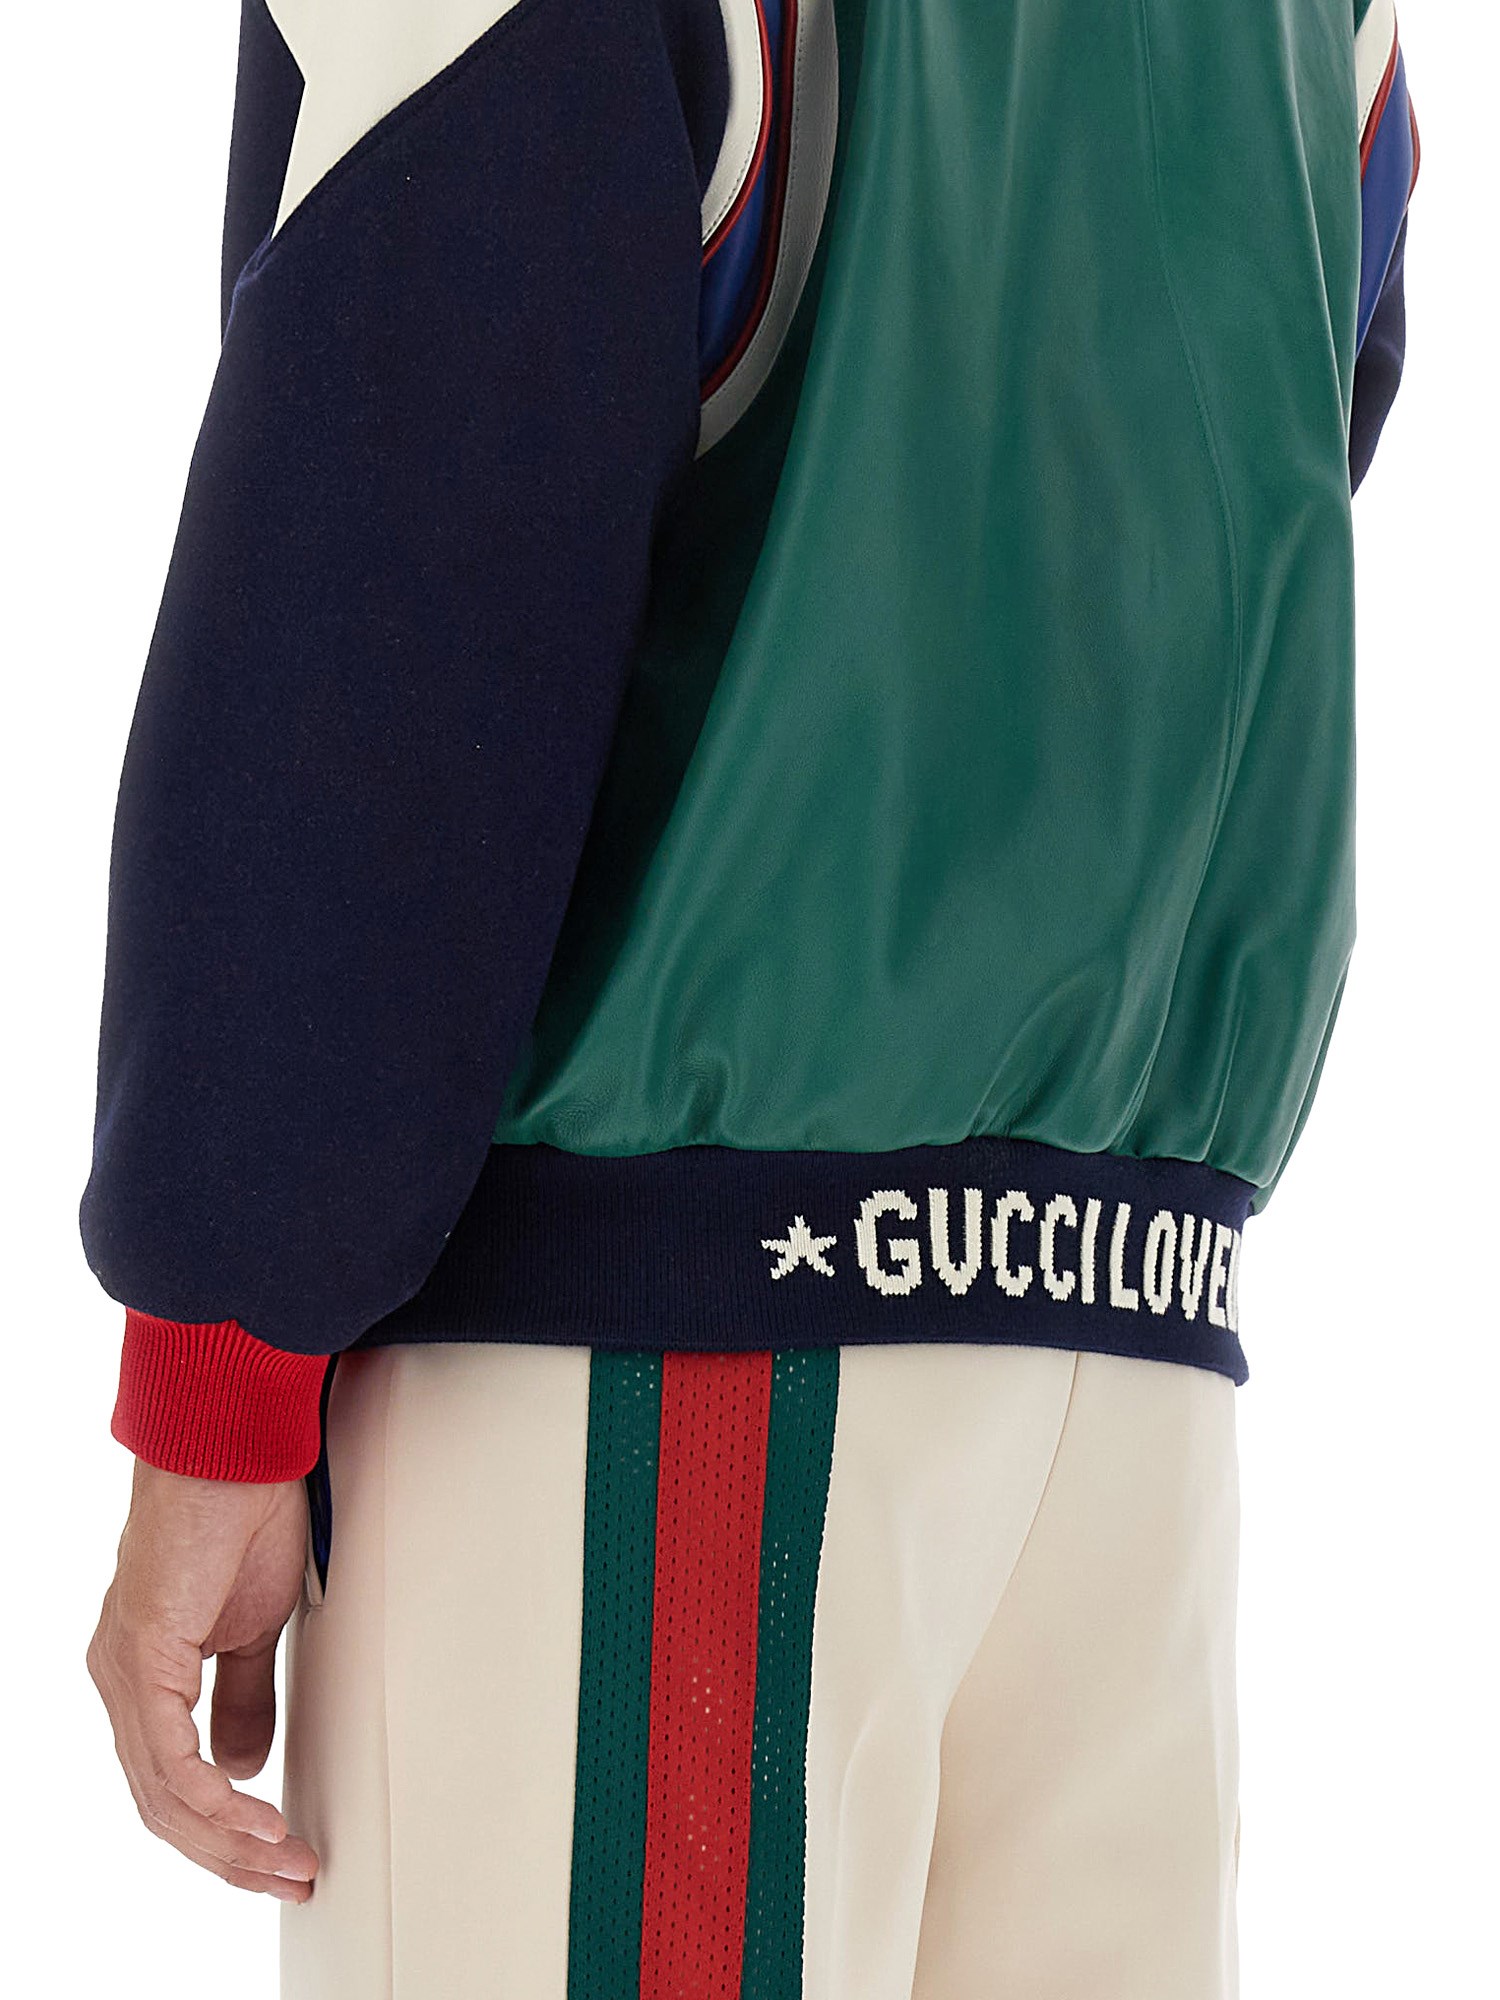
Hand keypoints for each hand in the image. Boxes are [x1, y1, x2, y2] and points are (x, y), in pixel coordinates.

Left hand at [87, 1459, 319, 1900]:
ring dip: (228, 1839)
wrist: (233, 1446)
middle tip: (289, 1878)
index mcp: (143, 1671)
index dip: (223, 1831)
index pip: (169, 1782)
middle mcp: (120, 1677)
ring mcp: (124, 1670)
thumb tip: (239, 1767)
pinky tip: (252, 1813)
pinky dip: (215, 1799)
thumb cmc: (243, 1510)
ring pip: (162, 1795)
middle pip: (162, 1805)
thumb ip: (244, 1696)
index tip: (278, 1856)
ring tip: (284, 1859)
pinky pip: (168, 1758)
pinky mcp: (142, 1657)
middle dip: (230, 1855)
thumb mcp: (256, 1625)